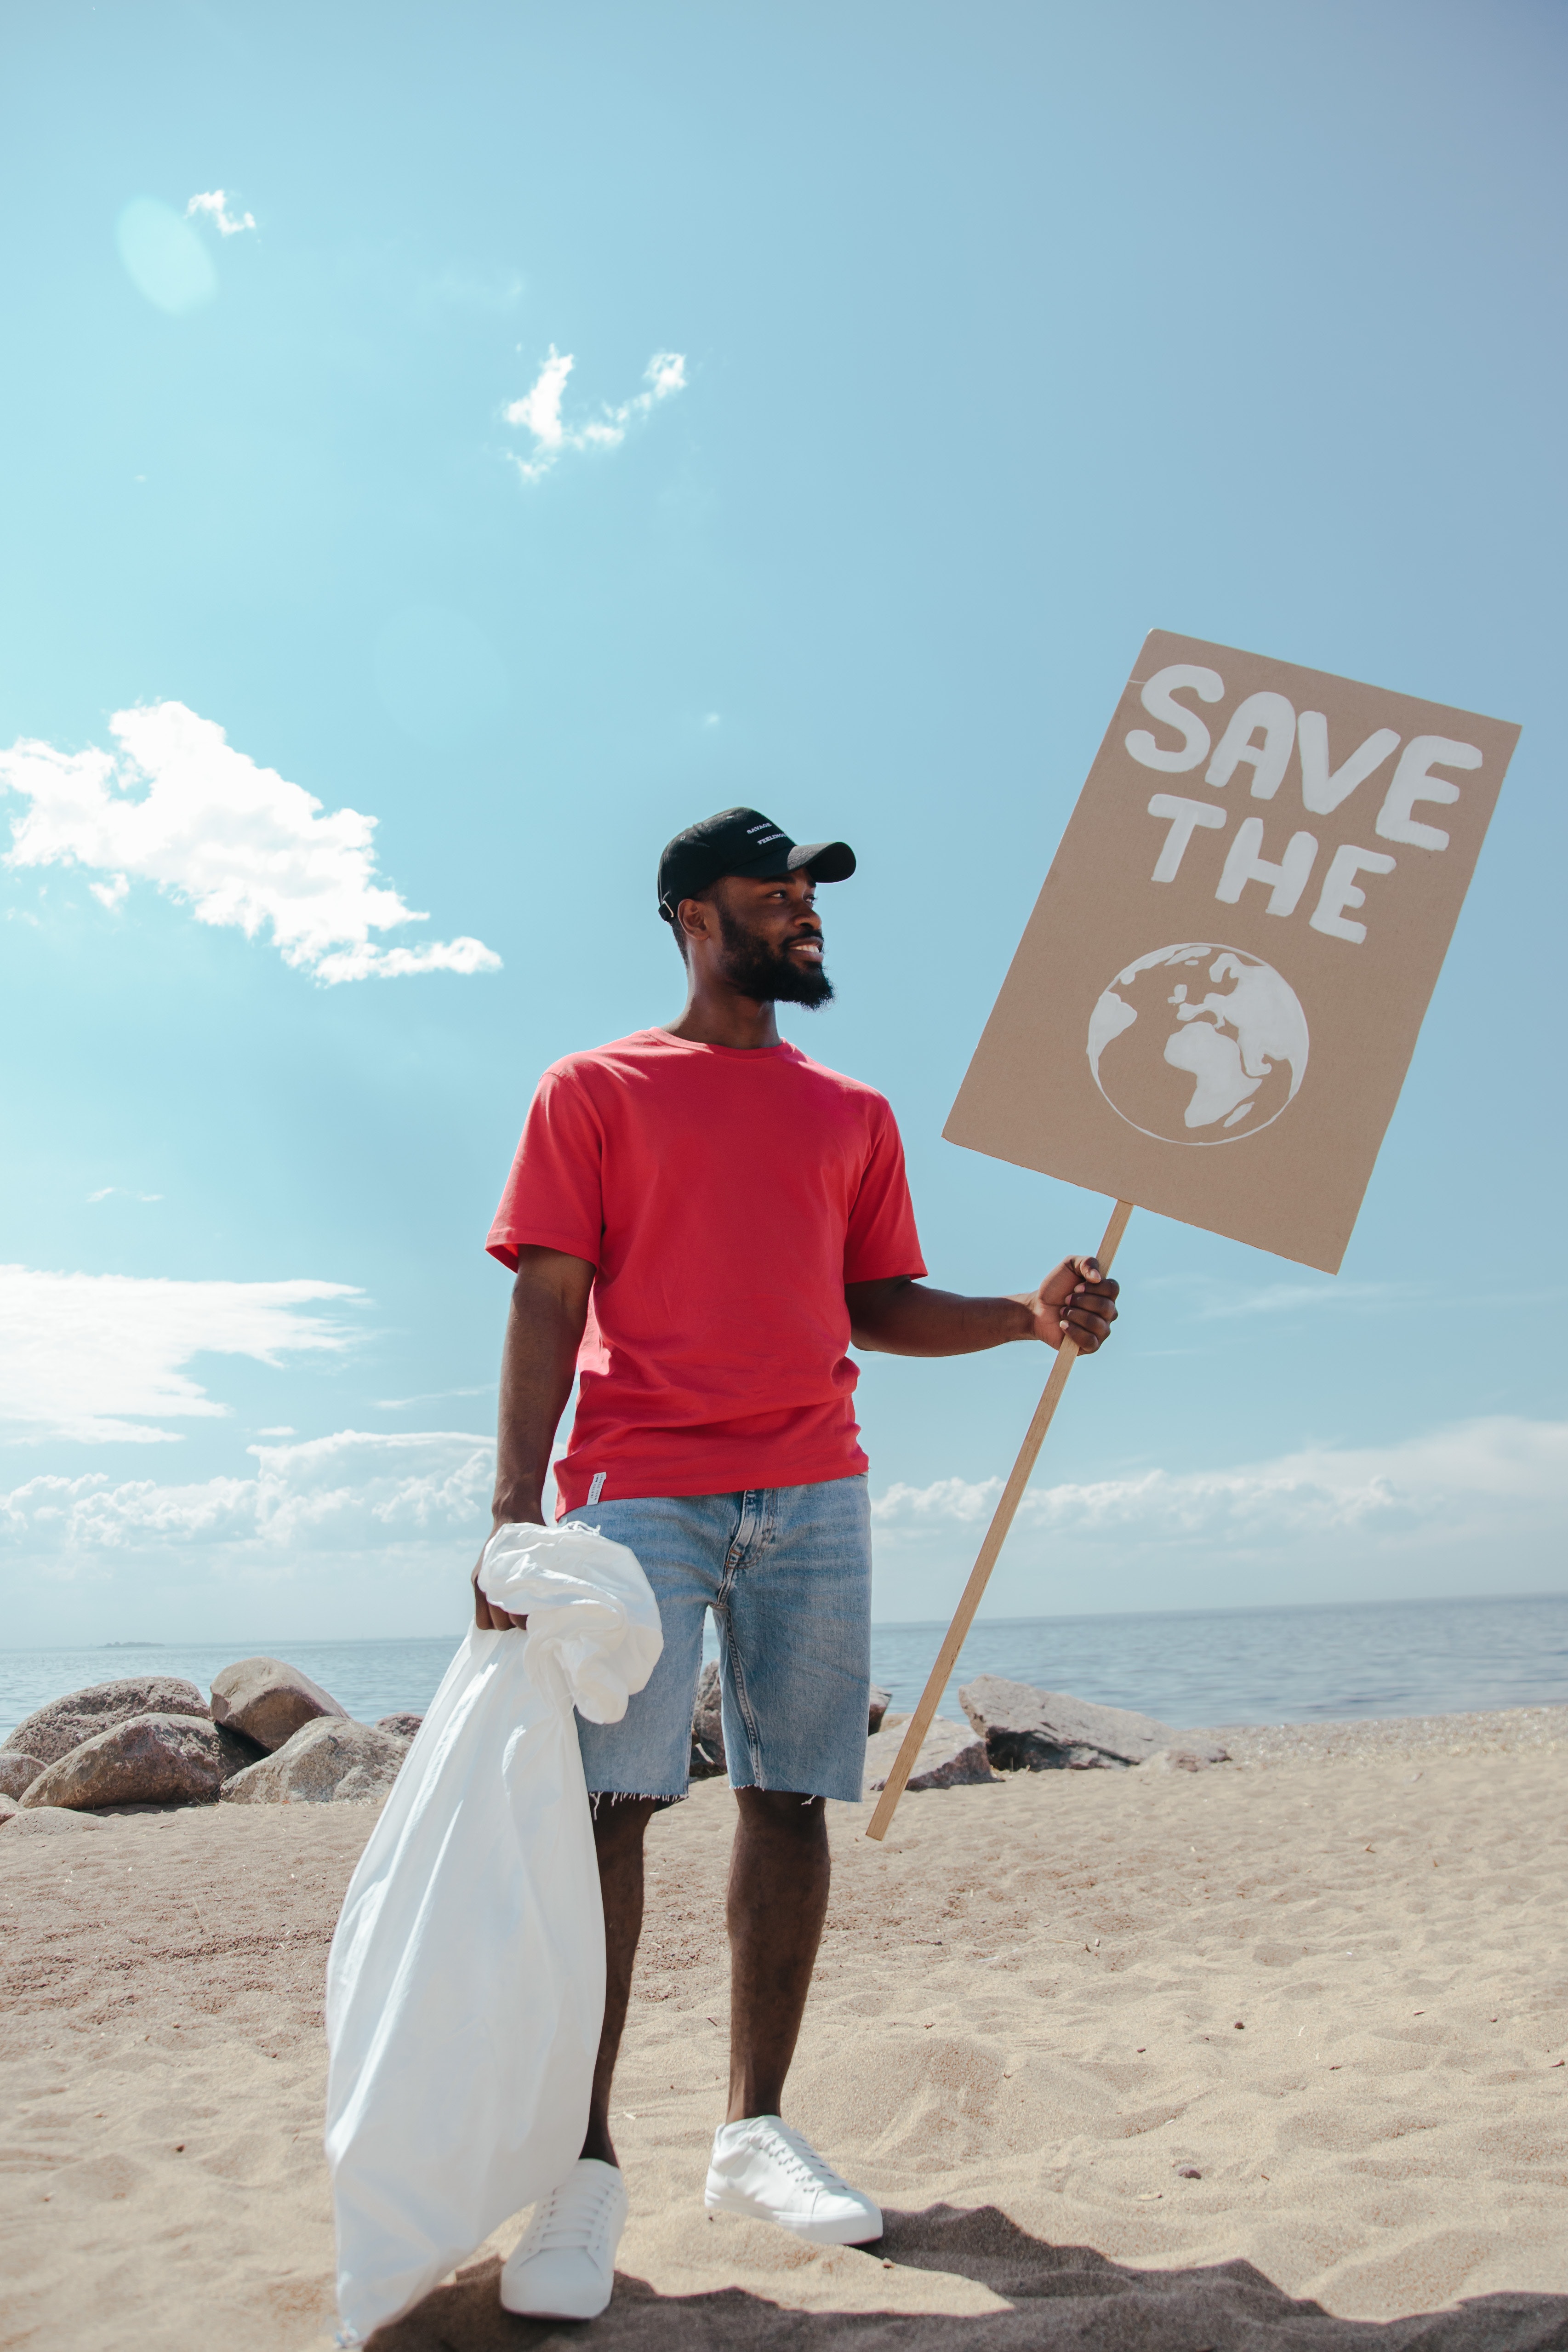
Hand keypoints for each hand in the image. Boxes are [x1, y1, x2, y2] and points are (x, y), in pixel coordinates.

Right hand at [472, 1509, 544, 1630]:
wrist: (512, 1513)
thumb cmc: (532, 1536)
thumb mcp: (544, 1556)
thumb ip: (547, 1580)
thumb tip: (560, 1604)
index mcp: (505, 1579)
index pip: (515, 1619)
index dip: (528, 1620)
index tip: (538, 1612)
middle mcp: (487, 1584)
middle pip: (501, 1625)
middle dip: (515, 1622)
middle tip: (529, 1612)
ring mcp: (479, 1584)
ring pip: (489, 1623)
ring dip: (502, 1620)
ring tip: (516, 1609)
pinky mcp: (476, 1582)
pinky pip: (480, 1614)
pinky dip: (491, 1615)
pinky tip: (505, 1606)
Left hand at [1026, 1256, 1119, 1353]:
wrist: (1037, 1308)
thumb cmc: (1055, 1287)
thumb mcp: (1069, 1265)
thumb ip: (1087, 1262)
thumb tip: (1098, 1277)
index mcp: (1106, 1293)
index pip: (1113, 1289)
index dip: (1094, 1288)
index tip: (1076, 1287)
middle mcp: (1108, 1312)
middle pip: (1106, 1307)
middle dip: (1081, 1302)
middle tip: (1066, 1300)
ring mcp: (1101, 1330)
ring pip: (1098, 1324)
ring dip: (1075, 1315)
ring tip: (1062, 1312)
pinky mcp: (1091, 1346)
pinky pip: (1090, 1341)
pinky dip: (1074, 1331)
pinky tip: (1063, 1325)